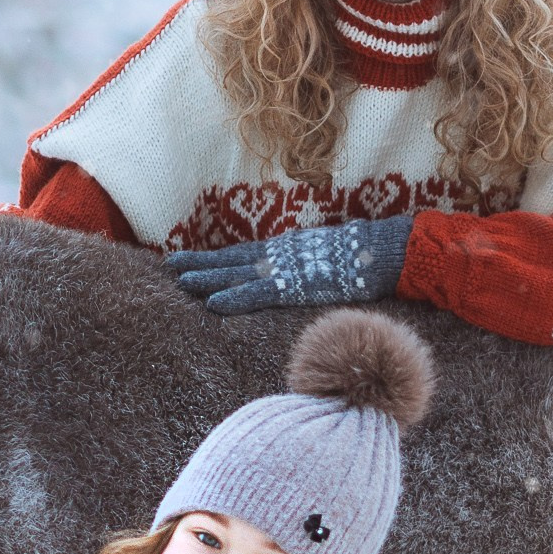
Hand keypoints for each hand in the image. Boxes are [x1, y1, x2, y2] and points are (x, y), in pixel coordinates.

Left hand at [166, 218, 409, 314]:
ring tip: (179, 280)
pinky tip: (211, 304)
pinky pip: (257, 293)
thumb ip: (305, 265)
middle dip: (200, 262)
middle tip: (171, 265)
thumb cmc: (360, 256)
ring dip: (207, 278)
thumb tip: (298, 272)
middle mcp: (278, 254)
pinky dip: (233, 298)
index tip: (192, 258)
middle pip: (231, 259)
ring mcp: (284, 268)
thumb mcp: (325, 258)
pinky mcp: (294, 284)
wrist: (381, 250)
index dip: (215, 257)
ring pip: (237, 273)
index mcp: (284, 249)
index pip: (242, 254)